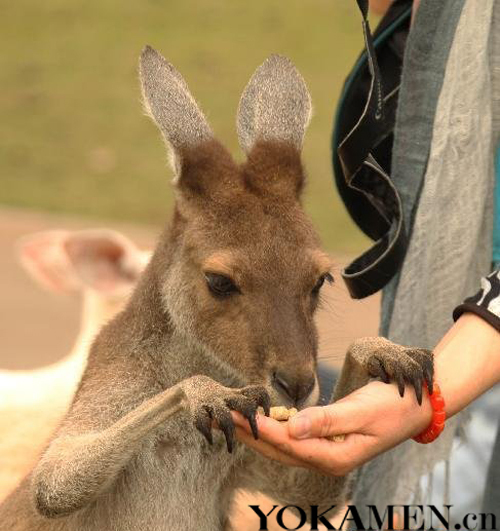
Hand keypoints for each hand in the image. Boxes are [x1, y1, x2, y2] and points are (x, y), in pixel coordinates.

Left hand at [233, 380, 431, 475]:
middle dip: (249, 433)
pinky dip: (275, 428)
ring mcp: (327, 451)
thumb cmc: (392, 406)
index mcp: (334, 457)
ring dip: (258, 432)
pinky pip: (294, 438)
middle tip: (223, 415)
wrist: (415, 406)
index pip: (286, 444)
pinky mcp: (327, 440)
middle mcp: (326, 459)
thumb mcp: (361, 412)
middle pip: (278, 449)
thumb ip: (326, 421)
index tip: (235, 414)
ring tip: (235, 417)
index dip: (258, 428)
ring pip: (283, 446)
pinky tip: (263, 418)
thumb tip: (291, 428)